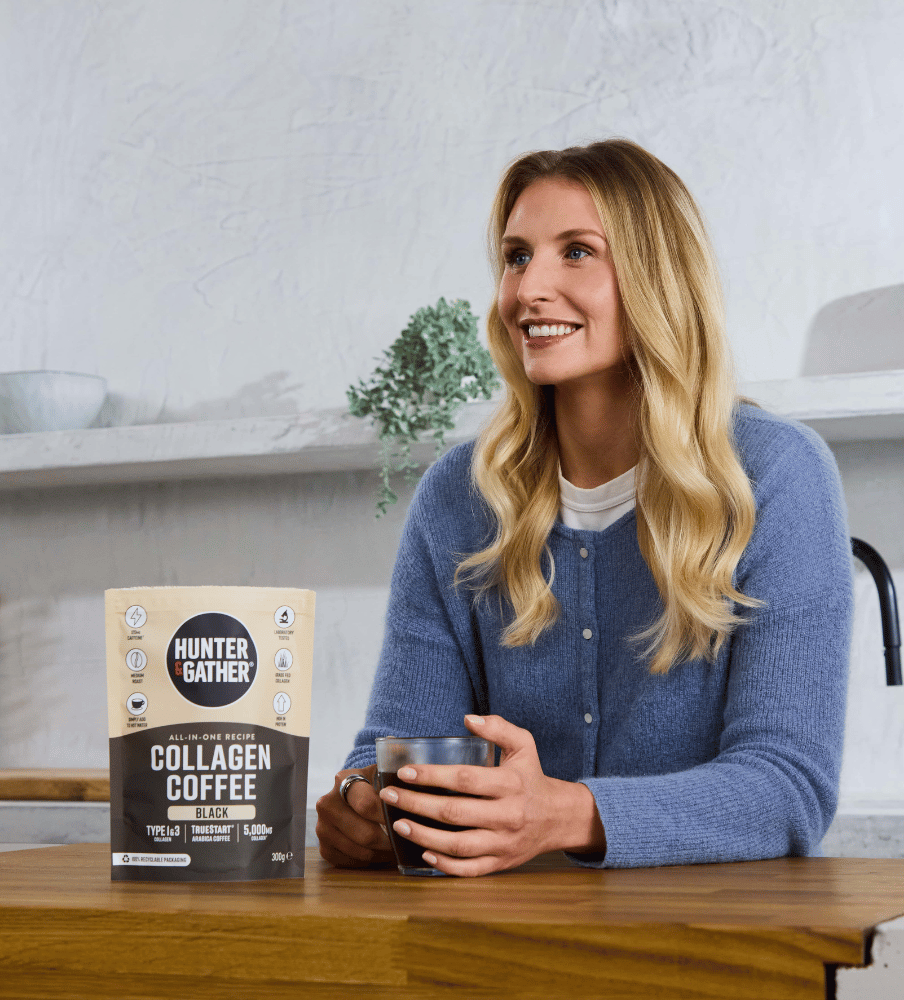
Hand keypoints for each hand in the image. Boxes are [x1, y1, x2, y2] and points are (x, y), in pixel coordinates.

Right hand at [315, 764, 396, 868]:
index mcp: (343, 781)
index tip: (406, 823)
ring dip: (381, 854)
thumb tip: (410, 797)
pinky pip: (350, 863)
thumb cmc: (374, 784)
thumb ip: (395, 783)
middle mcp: (327, 804)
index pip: (367, 805)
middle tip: (403, 842)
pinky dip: (368, 861)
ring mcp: (322, 827)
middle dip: (388, 841)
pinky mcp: (324, 847)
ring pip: (360, 852)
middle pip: (364, 834)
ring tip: (394, 847)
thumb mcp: (382, 774)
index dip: (388, 817)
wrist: (353, 792)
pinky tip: (378, 852)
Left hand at [377, 714, 604, 876]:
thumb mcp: (523, 745)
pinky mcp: (502, 863)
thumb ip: (498, 728)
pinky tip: (424, 853)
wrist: (558, 817)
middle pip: (455, 812)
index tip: (405, 772)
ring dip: (424, 836)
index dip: (432, 776)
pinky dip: (446, 865)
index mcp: (510, 784)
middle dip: (417, 804)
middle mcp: (507, 815)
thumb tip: (468, 719)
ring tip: (398, 824)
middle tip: (390, 796)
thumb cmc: (531, 777)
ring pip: (459, 845)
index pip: (464, 779)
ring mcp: (504, 843)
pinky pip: (470, 869)